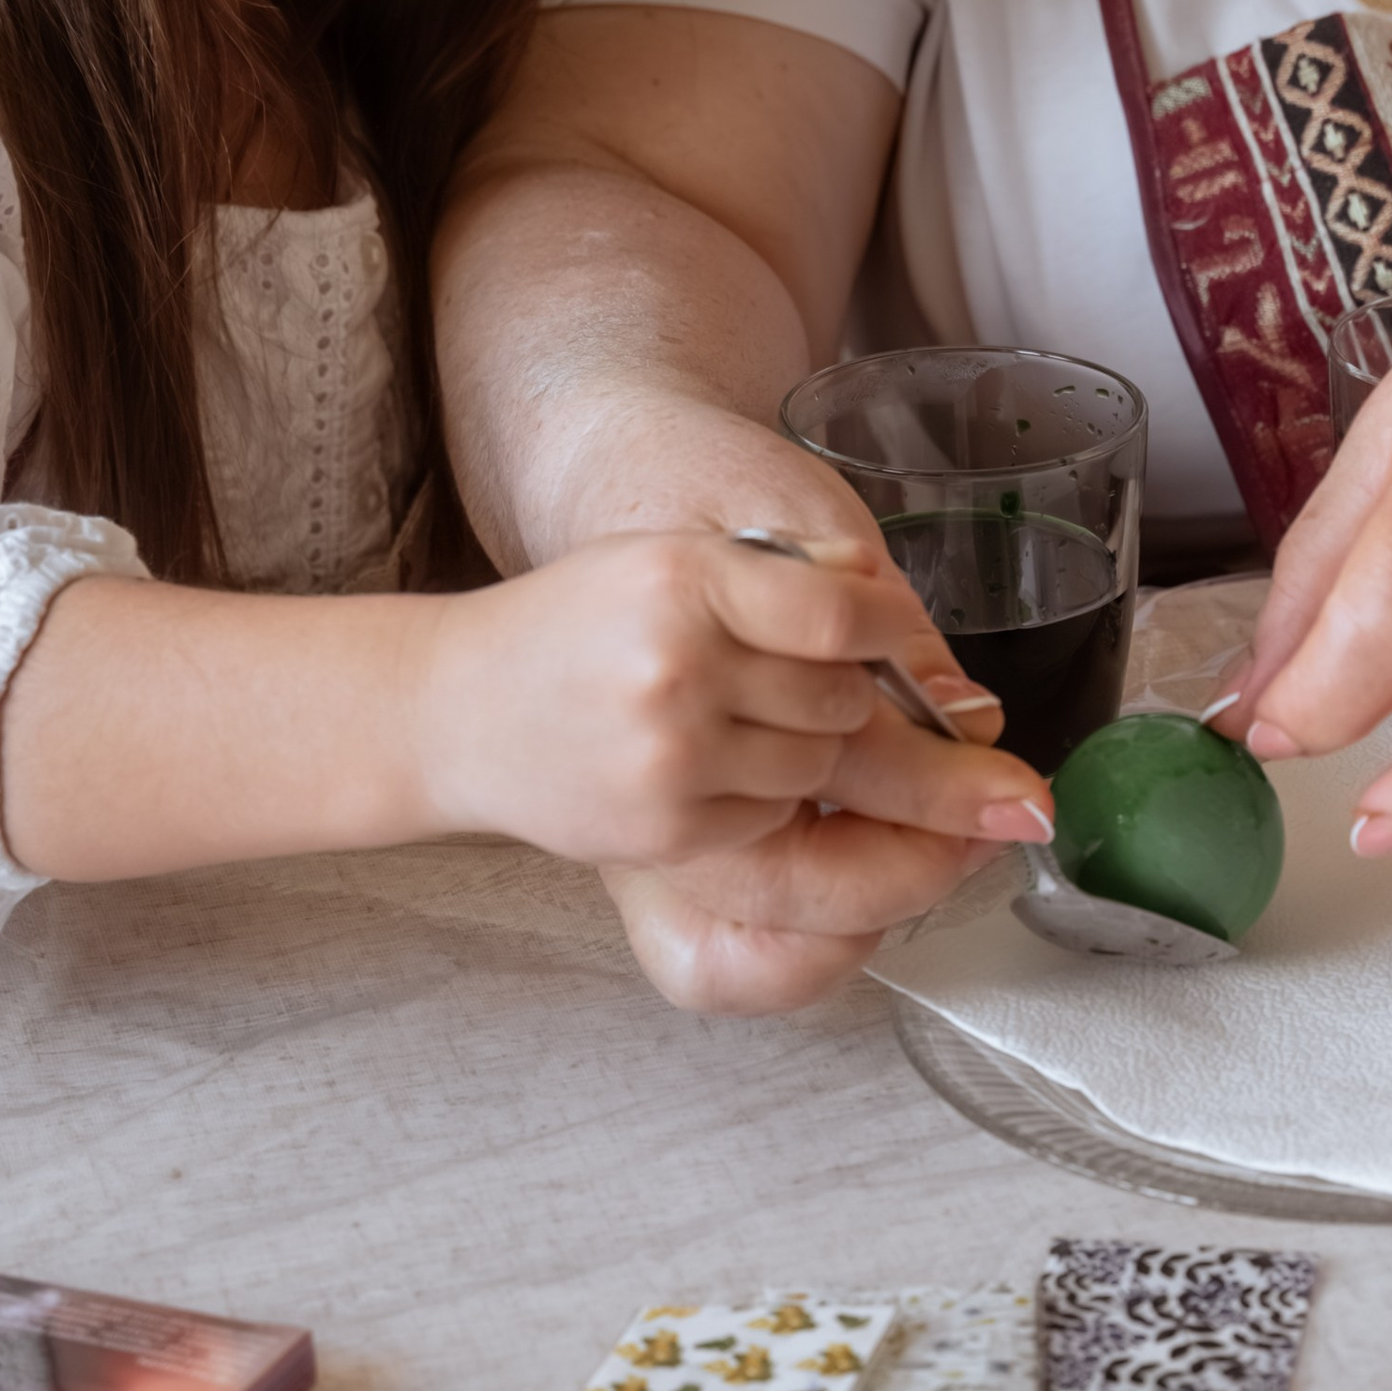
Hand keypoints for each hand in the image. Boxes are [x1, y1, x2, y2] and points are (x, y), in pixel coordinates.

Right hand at [412, 526, 1052, 879]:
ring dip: (826, 759)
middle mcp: (677, 666)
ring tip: (781, 733)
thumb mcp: (675, 560)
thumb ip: (792, 584)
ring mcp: (669, 756)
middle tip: (907, 729)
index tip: (931, 659)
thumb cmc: (580, 623)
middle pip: (848, 704)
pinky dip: (776, 806)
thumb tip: (929, 659)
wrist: (460, 706)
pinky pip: (774, 825)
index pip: (845, 615)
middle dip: (879, 716)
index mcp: (685, 578)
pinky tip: (732, 773)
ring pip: (823, 771)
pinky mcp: (663, 830)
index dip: (901, 638)